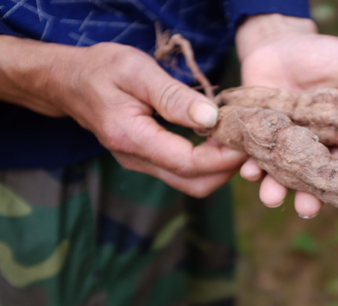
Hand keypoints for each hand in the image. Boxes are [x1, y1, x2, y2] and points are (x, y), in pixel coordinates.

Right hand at [0, 36, 246, 197]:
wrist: (68, 82)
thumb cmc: (101, 69)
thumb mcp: (136, 71)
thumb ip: (173, 96)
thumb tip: (211, 118)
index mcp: (132, 138)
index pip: (188, 163)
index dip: (223, 158)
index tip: (247, 141)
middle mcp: (137, 160)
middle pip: (195, 184)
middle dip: (228, 170)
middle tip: (250, 143)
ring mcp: (142, 164)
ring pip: (191, 184)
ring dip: (220, 169)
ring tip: (239, 141)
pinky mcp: (148, 161)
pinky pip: (184, 173)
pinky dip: (208, 164)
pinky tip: (220, 141)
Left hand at [235, 14, 337, 217]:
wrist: (279, 42)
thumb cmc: (322, 55)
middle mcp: (312, 147)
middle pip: (312, 179)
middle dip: (309, 197)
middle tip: (307, 208)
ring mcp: (284, 144)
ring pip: (281, 175)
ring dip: (275, 189)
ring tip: (271, 198)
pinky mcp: (258, 136)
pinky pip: (253, 157)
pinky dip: (249, 166)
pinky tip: (248, 170)